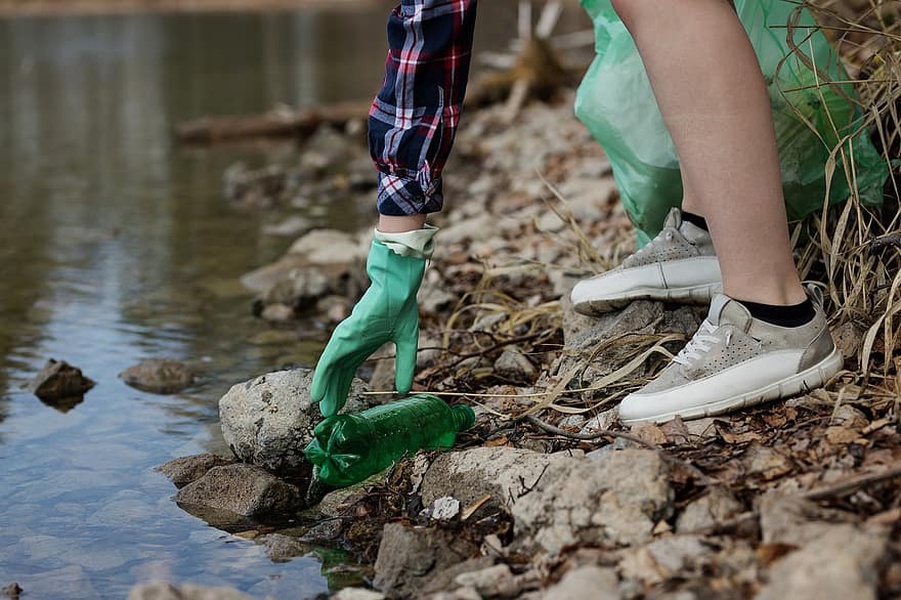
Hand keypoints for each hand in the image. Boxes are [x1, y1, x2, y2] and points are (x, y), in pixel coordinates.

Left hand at [311, 240, 424, 416]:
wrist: (397, 288)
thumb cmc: (402, 308)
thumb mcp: (407, 344)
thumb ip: (404, 366)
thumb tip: (405, 390)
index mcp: (364, 344)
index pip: (349, 371)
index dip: (344, 388)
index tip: (341, 405)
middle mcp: (351, 343)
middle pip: (338, 373)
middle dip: (334, 393)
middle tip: (329, 414)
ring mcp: (345, 340)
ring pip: (330, 370)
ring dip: (326, 390)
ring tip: (322, 409)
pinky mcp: (343, 337)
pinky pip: (328, 362)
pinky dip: (321, 379)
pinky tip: (316, 395)